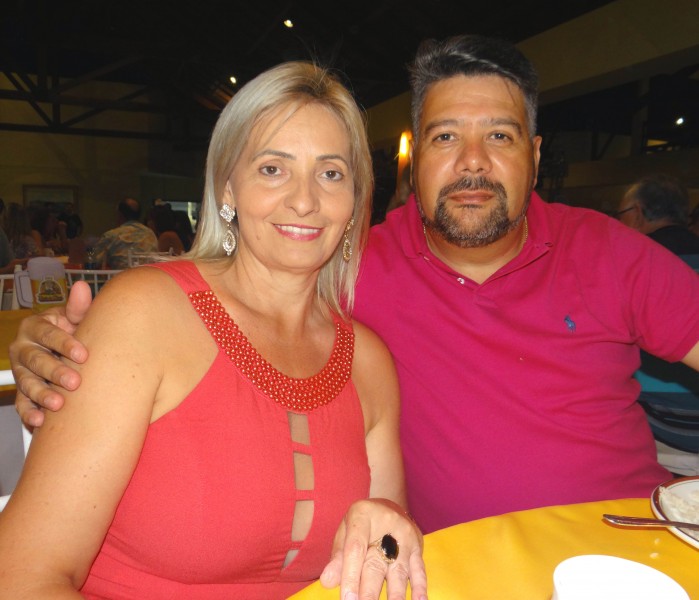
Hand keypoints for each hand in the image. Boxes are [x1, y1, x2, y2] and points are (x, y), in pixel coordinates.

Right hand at [11, 280, 92, 426]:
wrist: (66, 351)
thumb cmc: (72, 332)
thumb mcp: (75, 319)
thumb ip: (78, 308)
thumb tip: (82, 287)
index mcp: (35, 327)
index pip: (48, 335)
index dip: (65, 344)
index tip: (84, 355)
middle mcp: (23, 348)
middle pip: (36, 361)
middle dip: (55, 372)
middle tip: (75, 382)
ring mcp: (21, 371)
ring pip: (27, 383)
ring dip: (42, 394)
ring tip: (59, 403)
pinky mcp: (22, 392)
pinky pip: (21, 403)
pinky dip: (29, 413)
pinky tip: (40, 421)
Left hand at [320, 498, 426, 599]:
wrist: (389, 506)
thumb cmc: (362, 524)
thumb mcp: (346, 530)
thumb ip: (338, 556)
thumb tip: (328, 581)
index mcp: (362, 515)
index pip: (355, 549)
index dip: (350, 575)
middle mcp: (387, 524)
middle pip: (376, 563)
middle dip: (369, 592)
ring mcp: (405, 536)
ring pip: (398, 571)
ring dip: (394, 596)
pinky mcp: (418, 548)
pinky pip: (419, 570)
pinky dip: (419, 589)